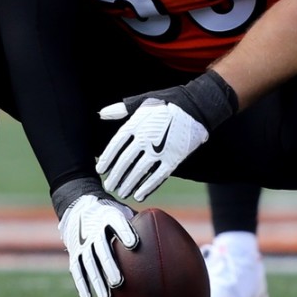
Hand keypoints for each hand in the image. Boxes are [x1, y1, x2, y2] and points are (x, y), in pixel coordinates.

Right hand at [57, 193, 138, 296]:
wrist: (79, 208)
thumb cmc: (111, 215)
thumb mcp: (123, 211)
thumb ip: (140, 222)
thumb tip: (166, 234)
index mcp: (109, 217)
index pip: (117, 222)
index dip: (125, 232)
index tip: (134, 244)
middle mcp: (94, 230)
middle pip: (101, 248)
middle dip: (109, 265)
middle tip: (119, 282)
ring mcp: (83, 243)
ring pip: (89, 263)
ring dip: (96, 280)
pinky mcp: (75, 254)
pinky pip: (77, 270)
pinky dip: (81, 284)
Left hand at [96, 71, 236, 201]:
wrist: (196, 107)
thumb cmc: (167, 103)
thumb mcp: (143, 102)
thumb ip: (121, 109)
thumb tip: (101, 113)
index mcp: (136, 124)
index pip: (116, 144)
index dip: (107, 158)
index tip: (100, 169)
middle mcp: (145, 138)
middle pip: (125, 161)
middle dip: (115, 175)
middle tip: (109, 186)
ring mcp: (159, 150)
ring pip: (139, 171)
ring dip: (128, 184)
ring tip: (122, 192)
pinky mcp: (173, 158)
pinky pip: (157, 176)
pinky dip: (147, 187)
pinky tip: (139, 195)